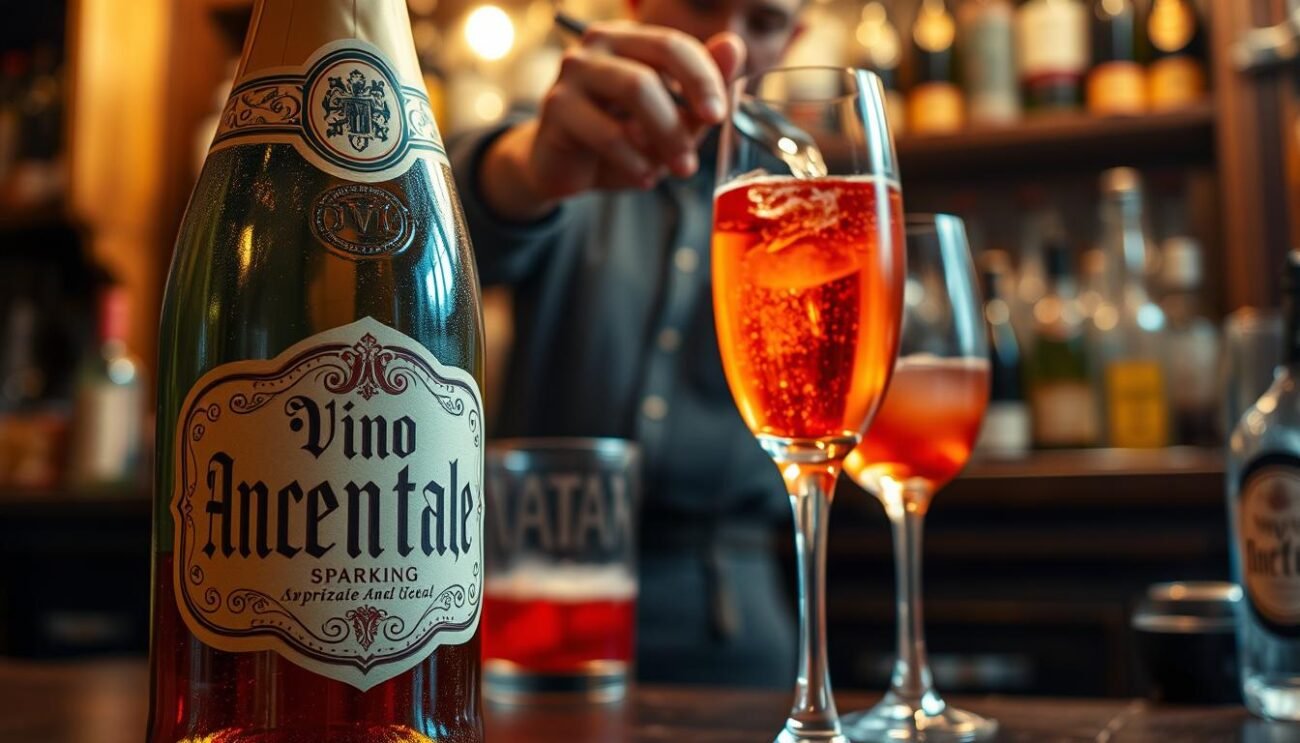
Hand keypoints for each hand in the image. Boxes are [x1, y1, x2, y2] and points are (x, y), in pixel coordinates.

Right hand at [480, 24, 745, 221]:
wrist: (562, 169)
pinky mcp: (557, 106)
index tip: (719, 115)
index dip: (704, 77)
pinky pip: (607, 132)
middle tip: (700, 149)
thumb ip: (700, 89)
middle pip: (658, 58)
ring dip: (665, 136)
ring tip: (676, 169)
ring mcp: (574, 72)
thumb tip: (734, 46)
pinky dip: (634, 161)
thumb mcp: (669, 120)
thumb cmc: (619, 140)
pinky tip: (644, 177)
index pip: (675, 44)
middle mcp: (597, 44)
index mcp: (629, 39)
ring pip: (636, 88)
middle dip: (688, 106)